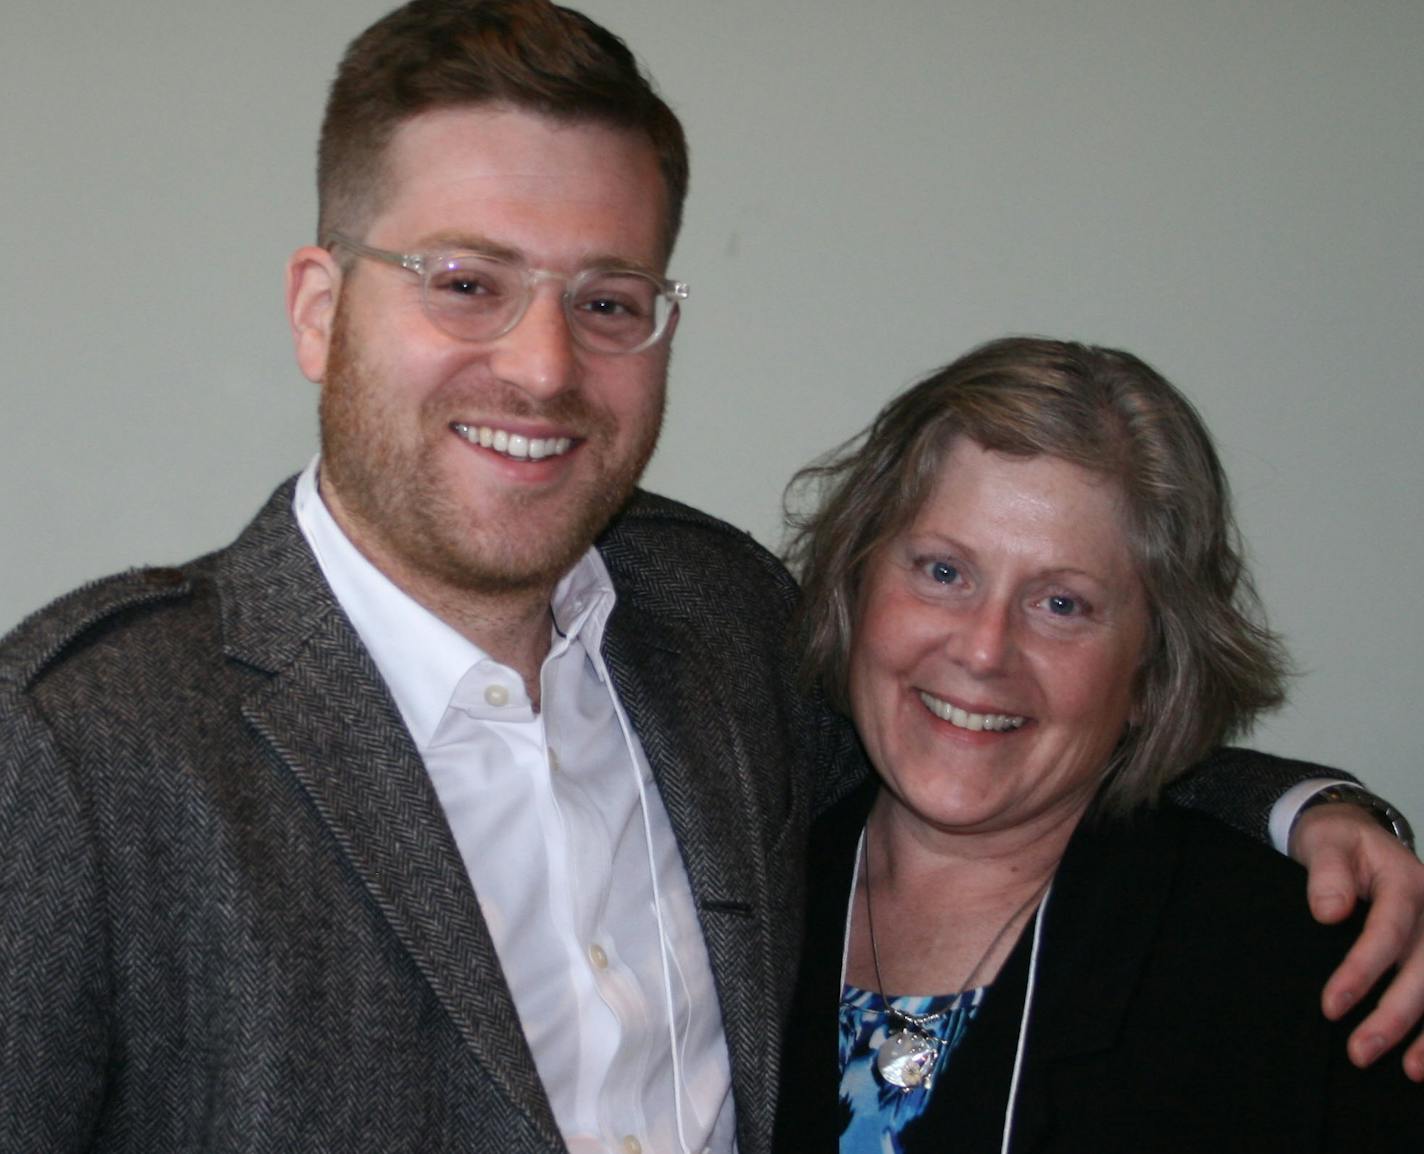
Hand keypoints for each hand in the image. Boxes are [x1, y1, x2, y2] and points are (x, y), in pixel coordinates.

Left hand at [1290, 802, 1423, 1080]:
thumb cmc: (1338, 843)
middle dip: (1396, 1015)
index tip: (1331, 1006)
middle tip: (1359, 1052)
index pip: (1388, 930)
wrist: (1356, 836)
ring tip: (1409, 1071)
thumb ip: (1327, 874)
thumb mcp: (1326, 843)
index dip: (1362, 970)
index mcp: (1407, 881)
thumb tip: (1329, 912)